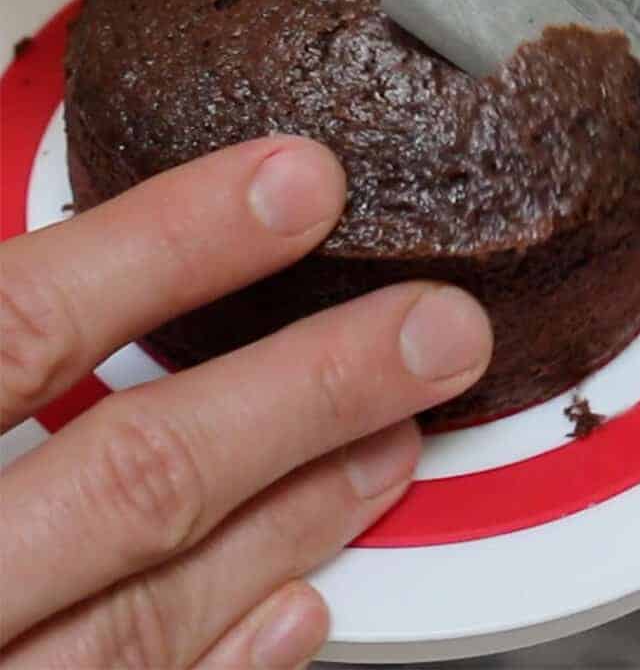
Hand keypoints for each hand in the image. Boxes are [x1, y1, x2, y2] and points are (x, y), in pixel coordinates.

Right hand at [0, 137, 491, 666]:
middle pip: (134, 474)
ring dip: (295, 515)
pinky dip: (228, 659)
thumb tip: (64, 242)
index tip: (296, 184)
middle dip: (305, 390)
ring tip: (398, 441)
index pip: (31, 319)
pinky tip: (297, 603)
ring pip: (153, 612)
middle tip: (432, 331)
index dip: (167, 244)